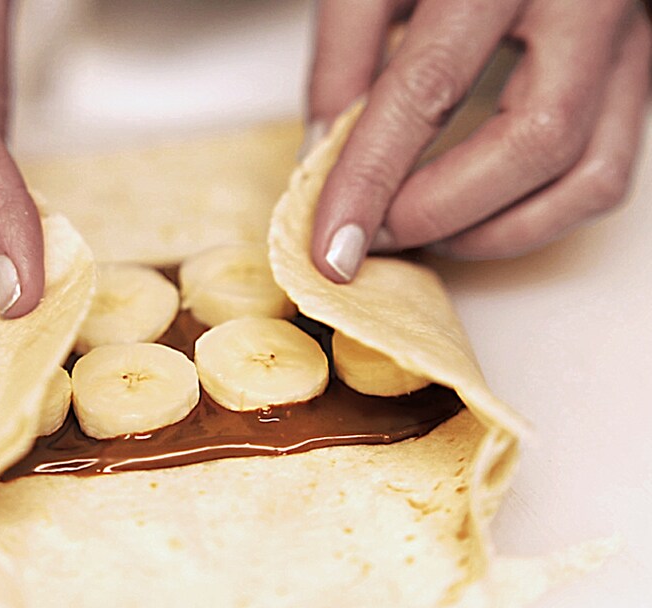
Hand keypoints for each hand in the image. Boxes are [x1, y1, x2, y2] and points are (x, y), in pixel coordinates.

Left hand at [307, 0, 650, 281]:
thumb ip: (343, 56)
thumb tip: (324, 159)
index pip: (430, 87)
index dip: (372, 180)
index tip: (332, 246)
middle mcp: (584, 1)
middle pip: (529, 143)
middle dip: (438, 213)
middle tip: (374, 235)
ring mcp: (626, 38)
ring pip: (584, 176)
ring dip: (493, 231)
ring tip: (422, 231)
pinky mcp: (636, 69)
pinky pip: (605, 171)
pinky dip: (535, 217)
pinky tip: (474, 213)